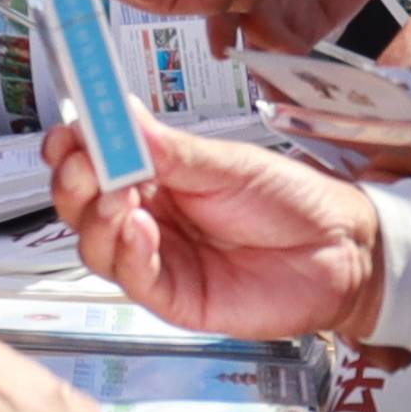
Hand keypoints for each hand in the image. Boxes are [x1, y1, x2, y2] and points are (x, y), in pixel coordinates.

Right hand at [48, 118, 380, 343]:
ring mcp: (159, 259)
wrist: (341, 249)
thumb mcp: (228, 164)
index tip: (68, 133)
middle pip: (83, 206)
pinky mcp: (174, 298)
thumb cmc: (291, 202)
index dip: (74, 148)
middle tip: (85, 163)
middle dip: (75, 182)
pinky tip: (141, 230)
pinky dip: (129, 253)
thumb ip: (170, 149)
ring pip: (96, 245)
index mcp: (157, 177)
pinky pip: (134, 279)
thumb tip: (122, 113)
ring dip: (98, 218)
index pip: (96, 162)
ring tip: (121, 196)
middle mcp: (150, 217)